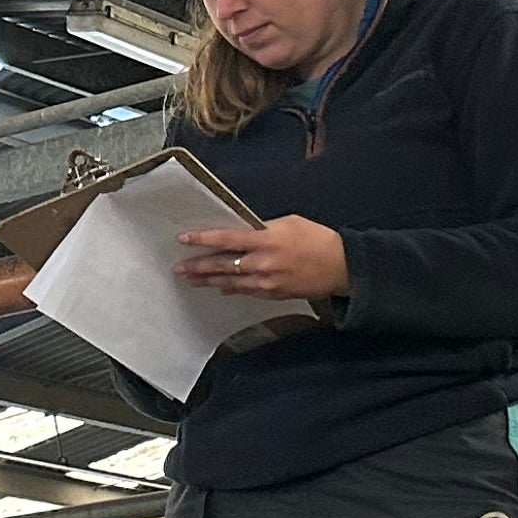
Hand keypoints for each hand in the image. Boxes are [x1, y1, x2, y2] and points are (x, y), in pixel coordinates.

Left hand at [176, 217, 350, 307]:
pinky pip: (244, 291)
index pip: (227, 239)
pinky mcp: (271, 294)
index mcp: (266, 240)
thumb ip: (262, 229)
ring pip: (229, 282)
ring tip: (189, 279)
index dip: (203, 239)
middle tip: (178, 268)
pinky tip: (217, 288)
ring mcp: (266, 282)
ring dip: (207, 281)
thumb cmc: (316, 239)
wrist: (339, 266)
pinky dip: (229, 289)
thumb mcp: (288, 223)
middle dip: (198, 267)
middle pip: (222, 265)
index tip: (183, 239)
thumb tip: (241, 234)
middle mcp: (262, 263)